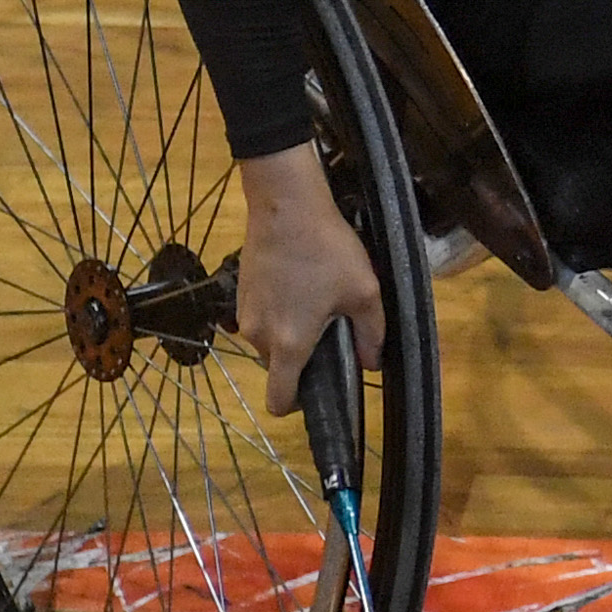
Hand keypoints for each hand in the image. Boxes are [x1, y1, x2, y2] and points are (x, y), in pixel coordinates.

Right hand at [235, 144, 384, 416]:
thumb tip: (371, 364)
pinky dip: (280, 313)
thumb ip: (371, 336)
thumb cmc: (327, 250)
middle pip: (278, 369)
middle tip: (331, 331)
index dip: (297, 405)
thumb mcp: (364, 293)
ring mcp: (244, 314)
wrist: (285, 206)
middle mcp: (258, 336)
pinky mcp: (240, 294)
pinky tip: (301, 286)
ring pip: (270, 342)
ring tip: (318, 303)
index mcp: (288, 344)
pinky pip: (263, 318)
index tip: (318, 392)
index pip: (279, 400)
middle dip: (303, 360)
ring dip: (291, 333)